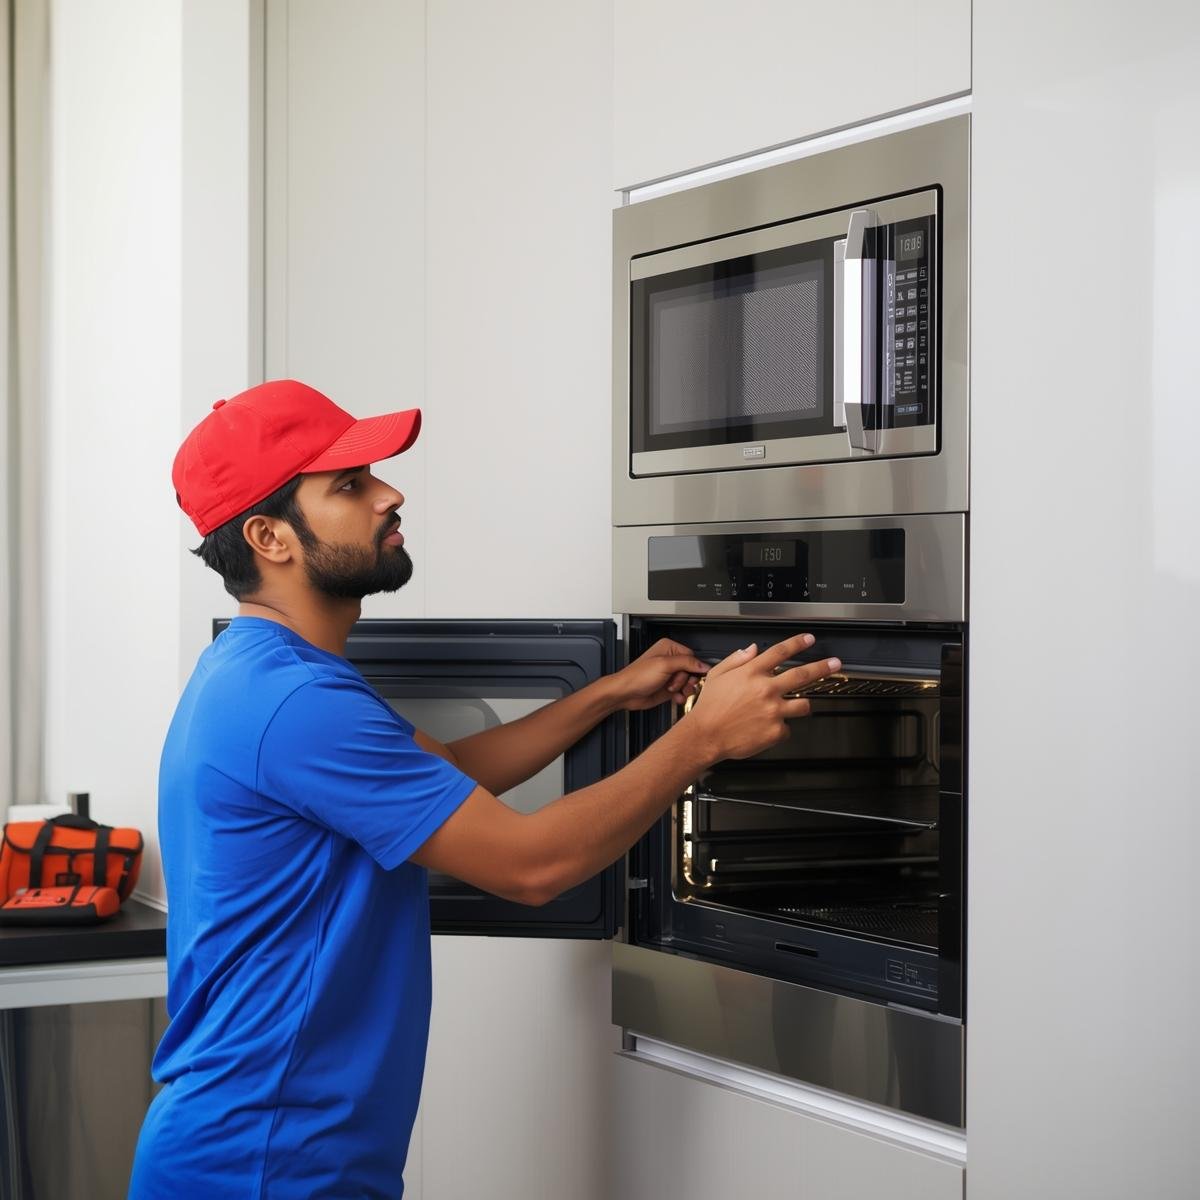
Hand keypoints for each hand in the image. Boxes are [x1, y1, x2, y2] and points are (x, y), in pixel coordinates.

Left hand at [612, 638, 709, 710]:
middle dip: (686, 680)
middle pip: (691, 670)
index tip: (688, 675)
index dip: (692, 668)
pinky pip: (683, 691)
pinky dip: (681, 696)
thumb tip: (703, 665)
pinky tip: (675, 697)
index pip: (692, 656)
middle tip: (677, 683)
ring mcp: (669, 674)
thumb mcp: (664, 665)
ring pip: (688, 682)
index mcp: (669, 648)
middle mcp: (670, 660)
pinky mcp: (668, 687)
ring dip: (684, 689)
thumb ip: (686, 663)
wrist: (626, 693)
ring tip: (674, 690)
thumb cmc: (637, 676)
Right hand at [687, 633, 840, 760]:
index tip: (809, 639)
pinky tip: (765, 727)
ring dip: (801, 704)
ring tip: (795, 706)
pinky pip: (788, 727)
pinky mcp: (776, 730)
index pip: (780, 652)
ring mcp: (774, 710)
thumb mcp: (717, 675)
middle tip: (835, 663)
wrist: (706, 735)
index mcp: (752, 673)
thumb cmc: (709, 707)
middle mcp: (766, 689)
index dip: (798, 643)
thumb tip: (751, 649)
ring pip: (803, 704)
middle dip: (822, 667)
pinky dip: (780, 727)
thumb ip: (736, 660)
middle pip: (802, 674)